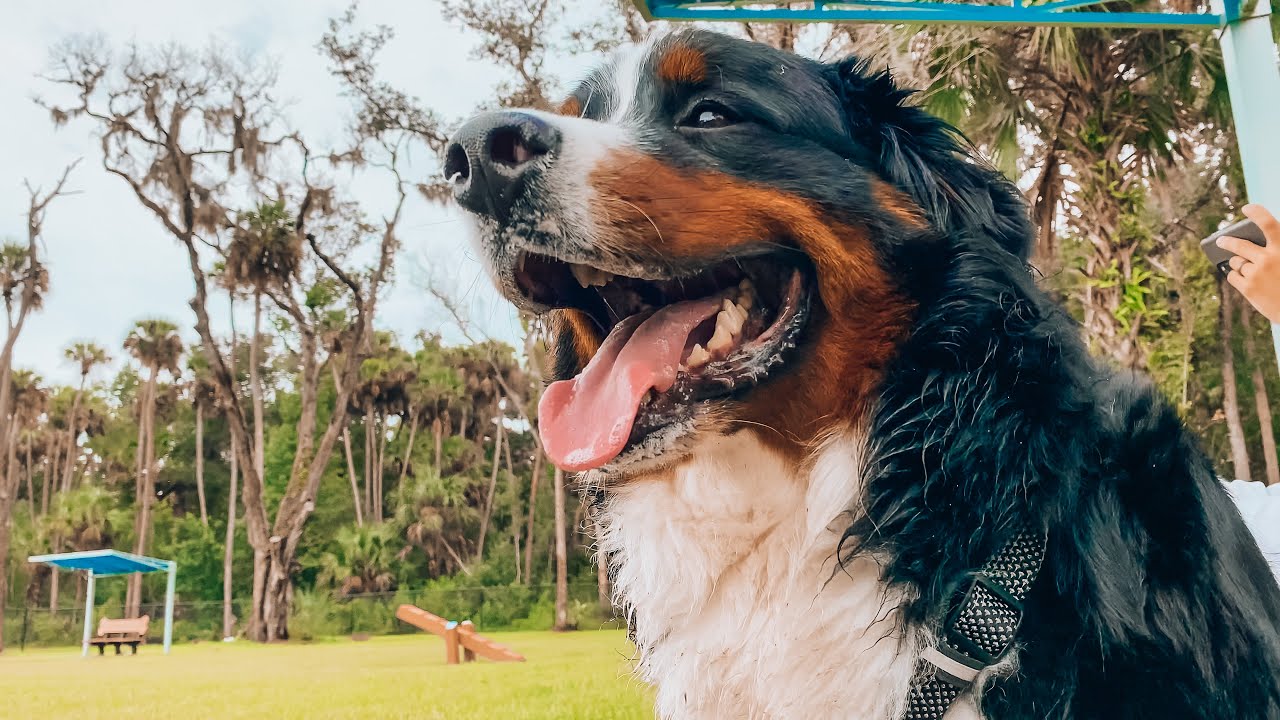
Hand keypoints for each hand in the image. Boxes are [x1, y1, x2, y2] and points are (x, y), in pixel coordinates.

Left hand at [1218, 204, 1279, 323]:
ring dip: (1239, 263)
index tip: (1247, 208)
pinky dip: (1236, 276)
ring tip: (1249, 269)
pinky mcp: (1248, 288)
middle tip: (1221, 240)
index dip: (1257, 213)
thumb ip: (1276, 248)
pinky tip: (1246, 280)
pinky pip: (1232, 276)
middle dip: (1226, 242)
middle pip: (1239, 245)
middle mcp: (1268, 259)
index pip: (1269, 224)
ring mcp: (1256, 274)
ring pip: (1236, 262)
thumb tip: (1258, 239)